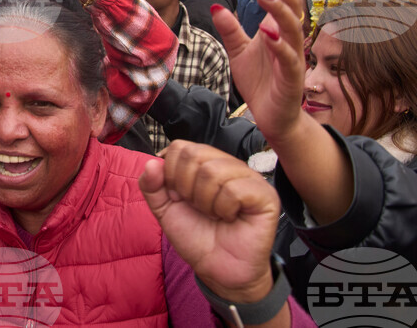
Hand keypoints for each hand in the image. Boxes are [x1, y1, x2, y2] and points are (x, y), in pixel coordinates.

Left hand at [139, 141, 278, 301]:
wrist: (216, 269)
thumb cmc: (196, 236)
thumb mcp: (164, 210)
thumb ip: (152, 186)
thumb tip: (152, 163)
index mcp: (205, 162)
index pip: (180, 147)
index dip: (172, 174)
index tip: (180, 197)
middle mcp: (228, 164)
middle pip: (194, 155)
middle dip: (186, 188)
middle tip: (198, 208)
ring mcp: (249, 177)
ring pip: (213, 171)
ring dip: (205, 201)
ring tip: (214, 214)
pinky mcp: (265, 195)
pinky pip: (234, 190)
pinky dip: (224, 208)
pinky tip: (230, 218)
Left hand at [211, 0, 326, 142]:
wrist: (271, 117)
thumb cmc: (261, 81)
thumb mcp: (239, 51)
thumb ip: (231, 29)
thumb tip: (217, 6)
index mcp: (280, 25)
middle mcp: (291, 36)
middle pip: (291, 2)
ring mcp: (295, 56)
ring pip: (293, 26)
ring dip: (278, 7)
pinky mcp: (292, 78)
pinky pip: (290, 58)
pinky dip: (280, 45)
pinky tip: (269, 33)